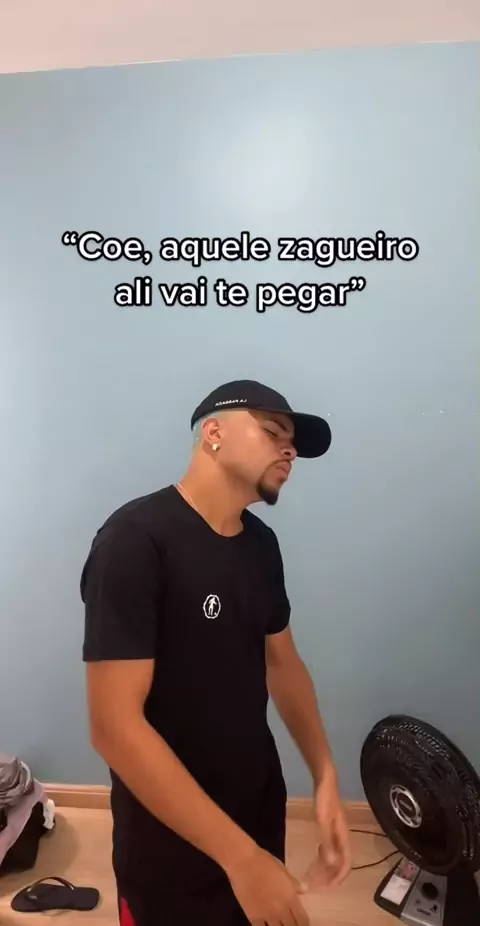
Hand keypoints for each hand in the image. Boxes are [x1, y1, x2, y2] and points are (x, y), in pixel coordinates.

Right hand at [225, 844, 309, 925]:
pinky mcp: (253, 917)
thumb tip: (304, 890)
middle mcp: (281, 909)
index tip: (302, 923)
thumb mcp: (283, 870)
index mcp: (290, 897)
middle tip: (290, 923)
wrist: (242, 862)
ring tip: (279, 924)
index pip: (302, 920)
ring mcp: (267, 915)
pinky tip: (266, 924)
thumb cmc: (264, 862)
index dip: (304, 924)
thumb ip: (294, 883)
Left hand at [304, 763, 351, 889]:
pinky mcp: (330, 828)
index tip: (325, 888)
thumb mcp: (323, 821)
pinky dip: (322, 857)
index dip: (338, 877)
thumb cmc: (325, 799)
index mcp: (343, 837)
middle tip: (313, 885)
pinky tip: (314, 859)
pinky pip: (328, 848)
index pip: (346, 864)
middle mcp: (342, 837)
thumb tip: (332, 864)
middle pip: (339, 862)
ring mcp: (336, 832)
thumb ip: (327, 842)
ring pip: (333, 856)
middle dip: (328, 876)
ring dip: (324, 868)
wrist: (325, 780)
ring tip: (311, 876)